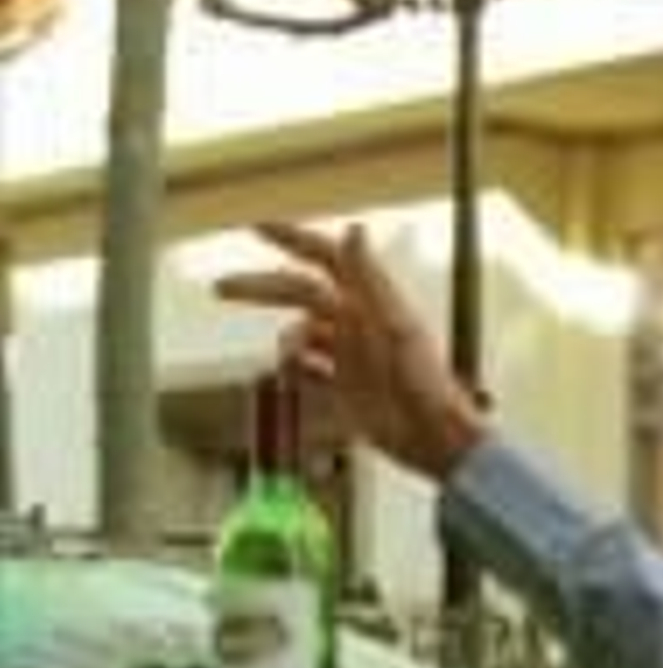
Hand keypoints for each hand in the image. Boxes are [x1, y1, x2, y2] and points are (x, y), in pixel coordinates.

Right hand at [215, 220, 486, 481]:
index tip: (256, 228)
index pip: (323, 257)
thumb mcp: (397, 325)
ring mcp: (349, 355)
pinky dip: (295, 371)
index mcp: (367, 300)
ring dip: (285, 343)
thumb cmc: (425, 382)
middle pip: (297, 293)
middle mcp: (355, 322)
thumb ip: (372, 277)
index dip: (291, 238)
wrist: (436, 439)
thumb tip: (354, 228)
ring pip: (301, 334)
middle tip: (221, 288)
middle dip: (259, 289)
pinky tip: (291, 378)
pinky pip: (309, 371)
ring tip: (286, 362)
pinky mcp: (346, 388)